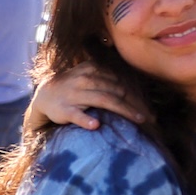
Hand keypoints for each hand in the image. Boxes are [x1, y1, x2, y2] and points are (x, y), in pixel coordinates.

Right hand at [27, 63, 145, 130]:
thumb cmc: (75, 87)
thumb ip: (110, 79)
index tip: (150, 109)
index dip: (137, 96)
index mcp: (93, 69)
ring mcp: (74, 95)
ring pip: (103, 100)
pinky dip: (86, 120)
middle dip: (136, 105)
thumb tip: (138, 88)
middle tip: (150, 118)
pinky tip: (96, 125)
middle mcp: (85, 80)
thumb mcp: (90, 75)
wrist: (45, 96)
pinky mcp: (64, 110)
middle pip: (117, 92)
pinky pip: (76, 115)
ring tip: (138, 119)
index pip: (121, 83)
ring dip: (123, 110)